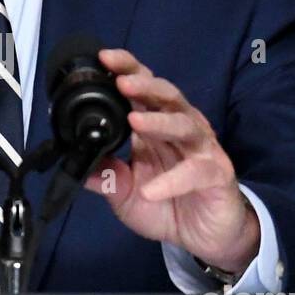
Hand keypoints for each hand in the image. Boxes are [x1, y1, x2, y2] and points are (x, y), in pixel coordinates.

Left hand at [81, 48, 258, 273]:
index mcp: (156, 126)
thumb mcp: (125, 194)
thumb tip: (77, 164)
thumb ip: (105, 177)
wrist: (204, 236)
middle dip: (144, 86)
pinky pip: (196, 172)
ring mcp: (202, 150)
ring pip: (184, 125)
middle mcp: (181, 130)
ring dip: (159, 121)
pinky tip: (152, 189)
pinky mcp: (217, 175)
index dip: (127, 70)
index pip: (144, 89)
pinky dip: (173, 180)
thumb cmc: (168, 205)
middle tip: (122, 82)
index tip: (104, 58)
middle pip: (167, 96)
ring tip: (135, 121)